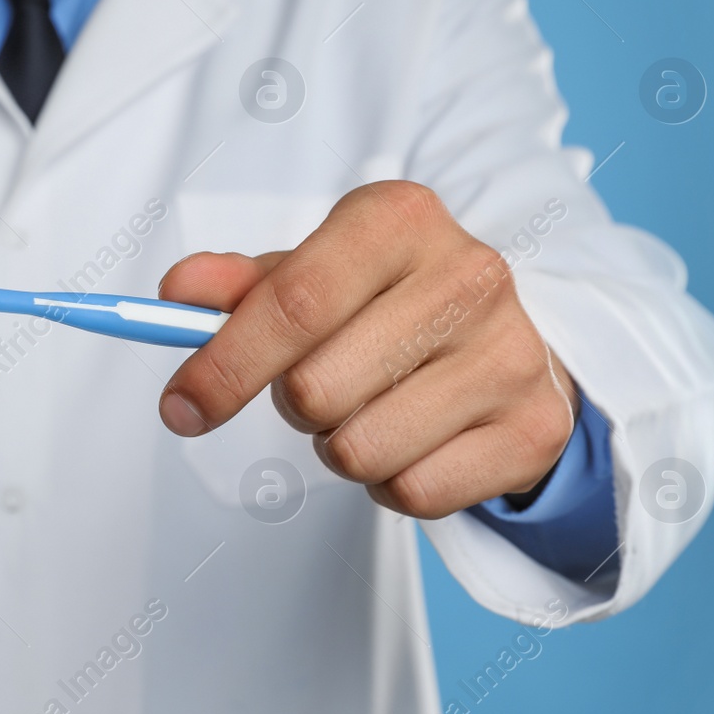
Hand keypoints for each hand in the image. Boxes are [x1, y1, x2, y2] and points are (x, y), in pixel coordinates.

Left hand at [156, 181, 577, 518]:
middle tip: (317, 387)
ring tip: (368, 410)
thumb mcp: (310, 274)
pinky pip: (415, 494)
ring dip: (338, 448)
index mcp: (400, 218)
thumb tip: (177, 292)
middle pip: (316, 389)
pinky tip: (412, 440)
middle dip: (292, 406)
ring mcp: (511, 352)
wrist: (505, 341)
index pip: (294, 302)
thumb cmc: (384, 304)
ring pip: (360, 451)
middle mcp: (468, 275)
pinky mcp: (536, 427)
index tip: (181, 407)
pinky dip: (390, 484)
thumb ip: (236, 286)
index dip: (224, 364)